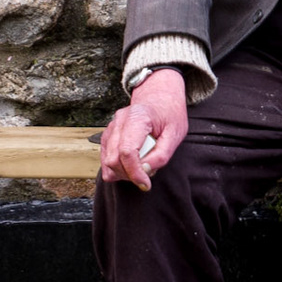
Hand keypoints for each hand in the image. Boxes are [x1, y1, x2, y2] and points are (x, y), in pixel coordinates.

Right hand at [100, 68, 187, 189]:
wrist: (159, 97)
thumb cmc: (169, 115)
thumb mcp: (175, 134)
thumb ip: (161, 155)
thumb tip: (144, 172)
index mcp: (136, 118)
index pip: (127, 152)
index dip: (135, 173)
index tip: (145, 184)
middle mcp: (119, 121)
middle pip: (114, 159)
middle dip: (129, 174)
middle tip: (147, 175)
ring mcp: (111, 128)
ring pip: (107, 161)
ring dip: (123, 173)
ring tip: (141, 168)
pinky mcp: (108, 135)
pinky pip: (106, 159)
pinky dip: (117, 168)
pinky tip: (132, 165)